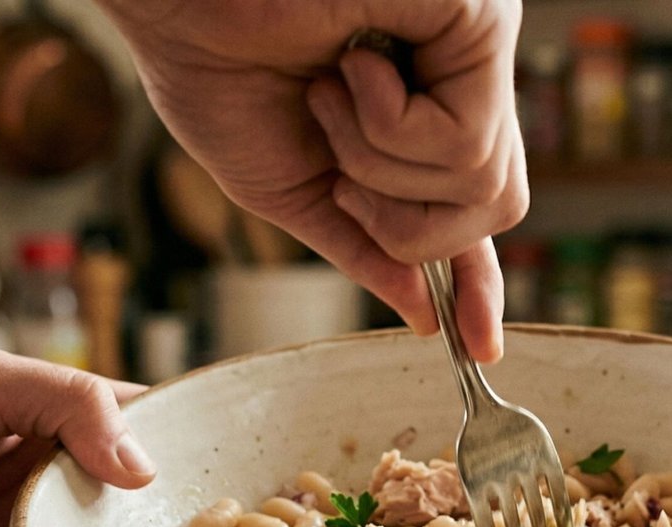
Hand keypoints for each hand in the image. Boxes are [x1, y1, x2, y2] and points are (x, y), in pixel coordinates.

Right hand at [97, 0, 526, 361]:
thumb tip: (420, 313)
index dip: (479, 279)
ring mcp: (477, 48)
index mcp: (422, 110)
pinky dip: (392, 130)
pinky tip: (352, 65)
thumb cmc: (217, 65)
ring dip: (384, 169)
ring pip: (485, 184)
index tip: (479, 346)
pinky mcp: (482, 19)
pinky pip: (469, 142)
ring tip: (330, 96)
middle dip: (406, 224)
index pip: (475, 207)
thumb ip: (362, 245)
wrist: (177, 2)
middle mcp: (462, 77)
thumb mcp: (291, 187)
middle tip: (341, 177)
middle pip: (494, 207)